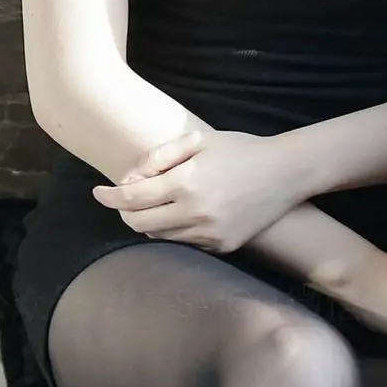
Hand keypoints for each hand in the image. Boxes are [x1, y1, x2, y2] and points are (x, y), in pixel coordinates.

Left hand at [91, 126, 301, 255]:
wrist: (287, 173)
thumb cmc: (240, 149)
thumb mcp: (197, 139)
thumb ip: (158, 157)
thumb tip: (128, 179)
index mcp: (186, 183)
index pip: (131, 198)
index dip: (109, 197)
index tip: (98, 192)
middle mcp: (195, 213)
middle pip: (139, 224)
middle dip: (125, 213)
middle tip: (126, 199)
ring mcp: (210, 234)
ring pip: (160, 237)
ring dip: (149, 223)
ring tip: (156, 204)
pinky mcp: (223, 247)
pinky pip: (185, 244)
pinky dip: (175, 232)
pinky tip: (182, 215)